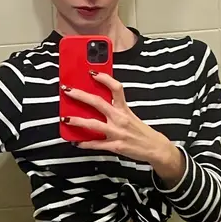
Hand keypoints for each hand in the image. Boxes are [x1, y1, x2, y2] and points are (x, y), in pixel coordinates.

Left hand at [61, 72, 185, 185]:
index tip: (91, 72)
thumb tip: (97, 102)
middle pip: (98, 102)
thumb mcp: (130, 115)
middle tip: (67, 90)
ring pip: (93, 124)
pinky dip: (85, 143)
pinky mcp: (115, 146)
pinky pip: (96, 144)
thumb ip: (116, 108)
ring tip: (65, 119)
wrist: (155, 148)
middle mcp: (120, 118)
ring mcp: (117, 133)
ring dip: (77, 121)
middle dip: (80, 95)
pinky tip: (76, 142)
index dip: (104, 78)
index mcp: (124, 109)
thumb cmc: (141, 131)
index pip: (115, 88)